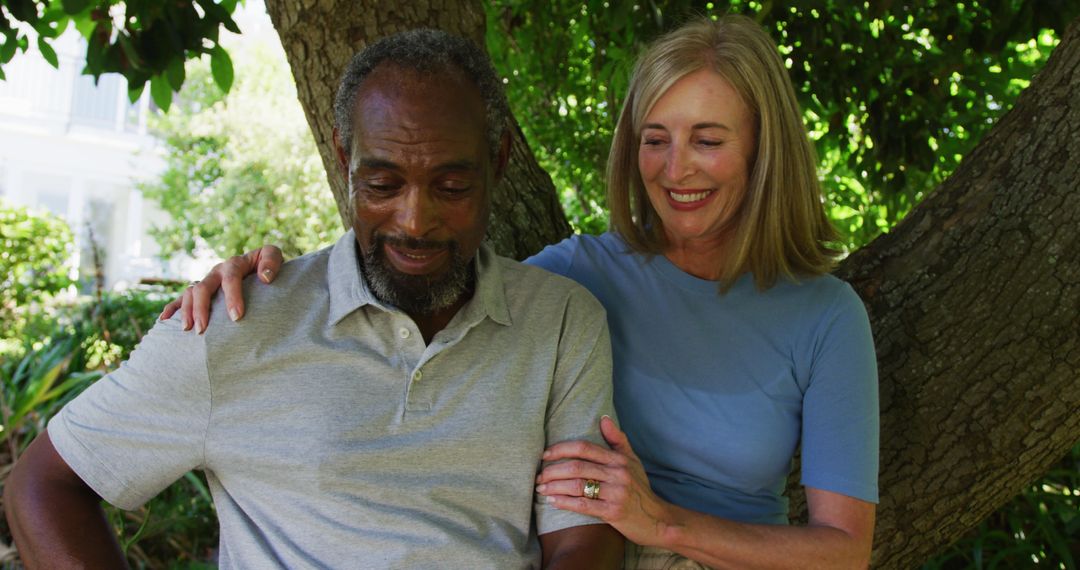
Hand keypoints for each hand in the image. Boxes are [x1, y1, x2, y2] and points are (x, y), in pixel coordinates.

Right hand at [158, 245, 283, 332]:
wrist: (260, 268)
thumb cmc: (267, 266)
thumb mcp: (272, 256)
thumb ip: (272, 261)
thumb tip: (265, 278)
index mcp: (233, 264)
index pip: (230, 278)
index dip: (232, 296)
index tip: (236, 317)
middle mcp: (216, 272)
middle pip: (203, 287)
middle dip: (202, 309)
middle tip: (203, 330)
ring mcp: (206, 281)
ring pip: (190, 293)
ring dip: (186, 311)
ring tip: (188, 329)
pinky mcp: (199, 291)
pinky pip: (181, 298)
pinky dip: (171, 308)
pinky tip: (163, 321)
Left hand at [536, 416, 673, 546]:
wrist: (657, 519)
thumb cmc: (640, 489)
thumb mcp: (633, 461)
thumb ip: (617, 440)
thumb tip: (604, 418)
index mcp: (618, 459)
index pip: (584, 448)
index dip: (561, 449)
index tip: (544, 455)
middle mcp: (617, 473)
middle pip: (577, 466)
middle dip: (553, 470)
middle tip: (538, 476)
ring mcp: (616, 493)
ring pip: (577, 485)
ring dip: (555, 486)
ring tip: (541, 488)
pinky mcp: (613, 512)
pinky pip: (583, 505)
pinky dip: (565, 502)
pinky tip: (552, 501)